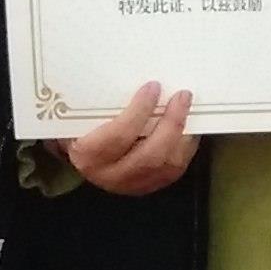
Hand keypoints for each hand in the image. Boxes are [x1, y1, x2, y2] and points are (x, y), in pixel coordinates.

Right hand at [70, 83, 197, 196]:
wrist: (83, 158)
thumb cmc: (83, 129)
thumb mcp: (83, 115)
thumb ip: (103, 103)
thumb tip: (139, 82)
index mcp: (88, 155)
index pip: (118, 135)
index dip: (139, 110)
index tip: (153, 86)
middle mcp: (110, 176)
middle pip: (150, 155)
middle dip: (171, 123)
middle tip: (182, 96)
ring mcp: (132, 185)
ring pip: (167, 165)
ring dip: (183, 135)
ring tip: (187, 109)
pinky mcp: (149, 186)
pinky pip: (175, 170)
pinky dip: (185, 146)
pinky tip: (187, 127)